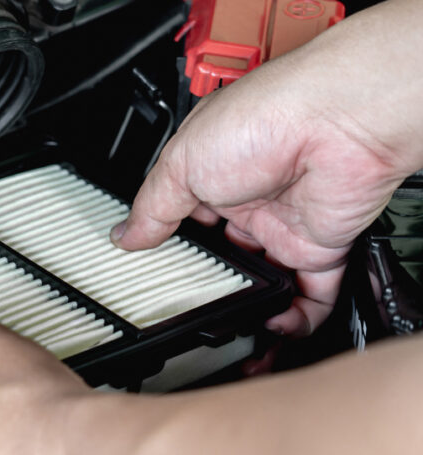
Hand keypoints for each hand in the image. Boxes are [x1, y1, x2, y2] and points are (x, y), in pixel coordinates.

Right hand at [111, 1, 422, 334]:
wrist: (338, 122)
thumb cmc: (265, 119)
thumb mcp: (181, 165)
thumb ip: (153, 208)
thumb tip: (124, 235)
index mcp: (211, 173)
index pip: (182, 219)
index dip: (167, 246)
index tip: (150, 273)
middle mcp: (249, 199)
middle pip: (222, 255)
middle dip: (206, 283)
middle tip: (187, 307)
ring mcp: (284, 225)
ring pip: (263, 280)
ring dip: (247, 306)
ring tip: (227, 326)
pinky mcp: (321, 246)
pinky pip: (310, 294)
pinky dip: (294, 318)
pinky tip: (270, 323)